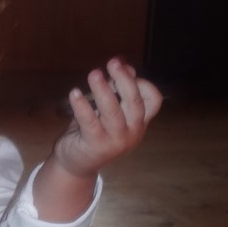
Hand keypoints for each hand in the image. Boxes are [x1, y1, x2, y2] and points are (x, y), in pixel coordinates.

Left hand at [55, 57, 162, 179]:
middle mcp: (133, 132)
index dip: (142, 82)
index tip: (124, 69)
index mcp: (139, 122)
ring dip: (103, 90)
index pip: (153, 100)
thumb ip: (117, 90)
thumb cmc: (93, 131)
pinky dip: (82, 106)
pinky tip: (74, 93)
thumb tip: (124, 66)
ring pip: (112, 111)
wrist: (76, 164)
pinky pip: (90, 122)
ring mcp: (116, 141)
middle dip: (124, 80)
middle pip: (135, 102)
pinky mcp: (96, 146)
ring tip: (94, 74)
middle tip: (112, 63)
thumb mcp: (107, 109)